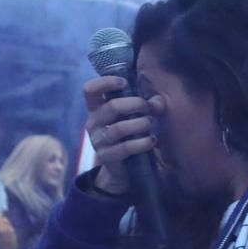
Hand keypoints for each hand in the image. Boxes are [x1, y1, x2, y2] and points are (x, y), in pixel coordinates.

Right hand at [80, 75, 162, 197]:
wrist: (122, 166)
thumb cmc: (129, 132)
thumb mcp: (136, 115)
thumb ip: (148, 105)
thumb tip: (157, 102)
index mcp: (96, 108)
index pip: (90, 90)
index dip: (105, 82)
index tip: (125, 83)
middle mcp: (93, 122)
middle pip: (111, 107)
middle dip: (135, 104)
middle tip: (149, 108)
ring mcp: (98, 140)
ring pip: (119, 128)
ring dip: (140, 124)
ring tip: (151, 124)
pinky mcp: (106, 156)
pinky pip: (125, 148)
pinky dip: (142, 143)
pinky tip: (152, 140)